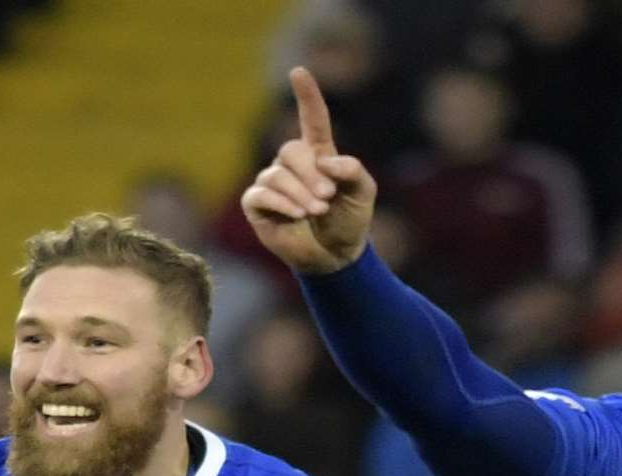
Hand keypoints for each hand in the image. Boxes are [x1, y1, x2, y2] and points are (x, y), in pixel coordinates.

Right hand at [241, 66, 376, 274]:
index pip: (311, 119)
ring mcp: (273, 183)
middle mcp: (293, 165)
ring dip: (300, 193)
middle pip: (291, 150)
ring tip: (316, 211)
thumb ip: (353, 171)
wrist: (336, 257)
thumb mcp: (363, 193)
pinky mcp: (258, 205)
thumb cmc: (349, 222)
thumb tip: (325, 162)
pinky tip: (296, 214)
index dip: (307, 96)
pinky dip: (281, 202)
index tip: (299, 72)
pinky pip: (261, 194)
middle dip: (311, 174)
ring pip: (277, 174)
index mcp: (319, 155)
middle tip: (327, 197)